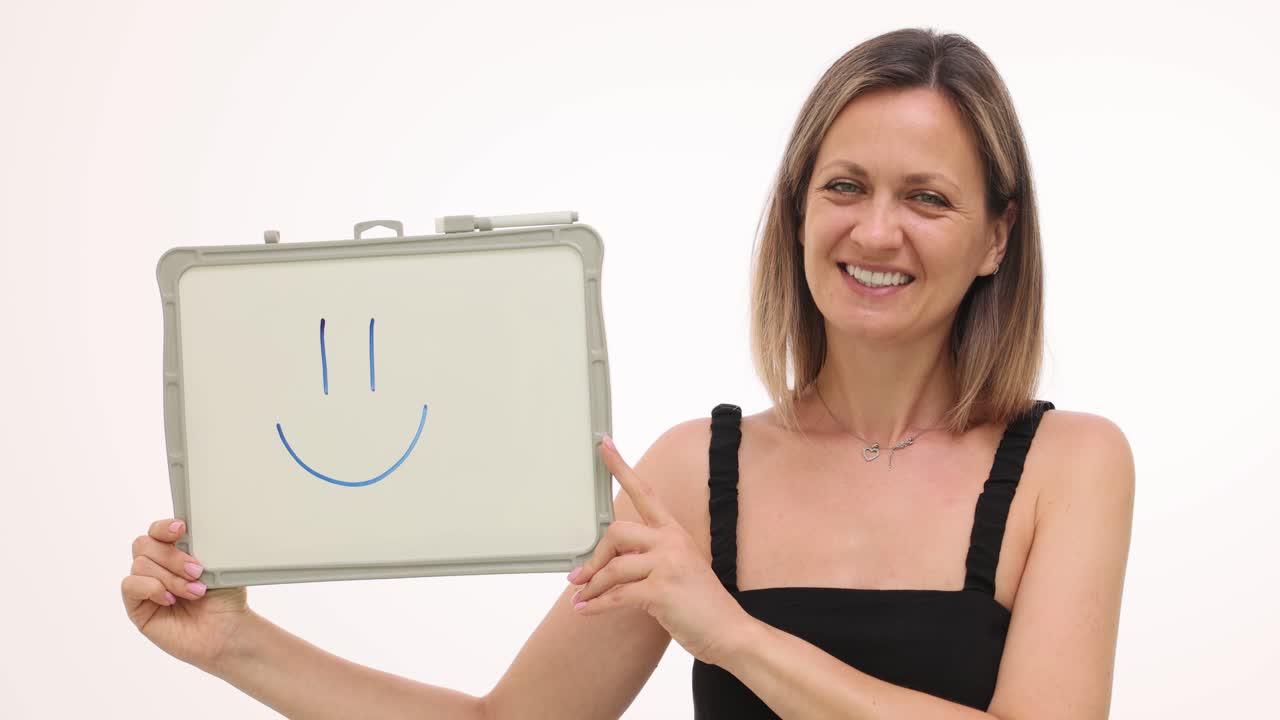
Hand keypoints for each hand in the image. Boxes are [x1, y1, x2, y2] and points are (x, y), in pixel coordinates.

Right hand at [121, 518, 249, 671]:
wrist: (227, 631)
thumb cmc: (225, 599)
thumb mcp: (219, 567)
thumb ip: (202, 547)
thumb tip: (193, 532)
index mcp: (175, 552)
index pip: (157, 531)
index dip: (165, 527)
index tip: (181, 529)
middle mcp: (156, 567)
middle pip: (144, 544)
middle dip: (172, 556)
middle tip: (197, 571)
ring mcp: (145, 586)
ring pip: (141, 565)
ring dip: (171, 578)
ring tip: (194, 591)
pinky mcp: (137, 607)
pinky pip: (130, 586)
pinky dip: (151, 588)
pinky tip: (170, 600)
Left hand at [568, 435, 748, 665]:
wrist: (729, 631)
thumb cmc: (700, 603)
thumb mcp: (679, 568)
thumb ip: (649, 557)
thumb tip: (608, 563)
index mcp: (674, 532)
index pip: (644, 492)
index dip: (621, 468)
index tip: (604, 445)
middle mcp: (671, 542)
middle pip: (616, 533)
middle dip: (593, 558)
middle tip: (579, 577)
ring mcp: (667, 565)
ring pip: (613, 567)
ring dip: (591, 587)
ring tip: (581, 598)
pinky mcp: (661, 591)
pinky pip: (617, 595)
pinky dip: (596, 605)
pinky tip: (586, 610)